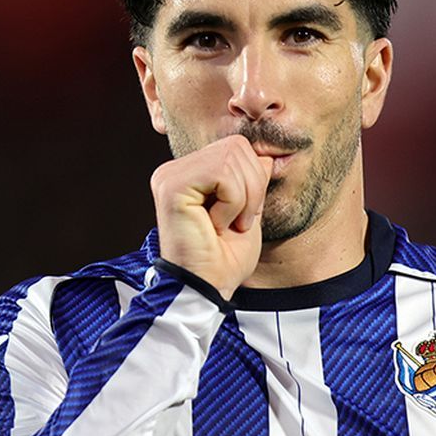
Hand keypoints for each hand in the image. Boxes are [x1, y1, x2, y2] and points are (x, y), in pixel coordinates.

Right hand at [151, 134, 271, 298]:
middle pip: (237, 146)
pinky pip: (222, 173)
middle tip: (239, 222)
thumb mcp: (248, 212)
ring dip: (243, 198)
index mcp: (191, 173)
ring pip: (231, 157)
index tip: (244, 217)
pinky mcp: (171, 185)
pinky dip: (232, 202)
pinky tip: (215, 224)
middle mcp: (175, 170)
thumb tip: (264, 155)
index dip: (254, 180)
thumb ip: (252, 182)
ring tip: (226, 224)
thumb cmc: (224, 258)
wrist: (207, 288)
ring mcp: (170, 175)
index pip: (237, 148)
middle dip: (253, 186)